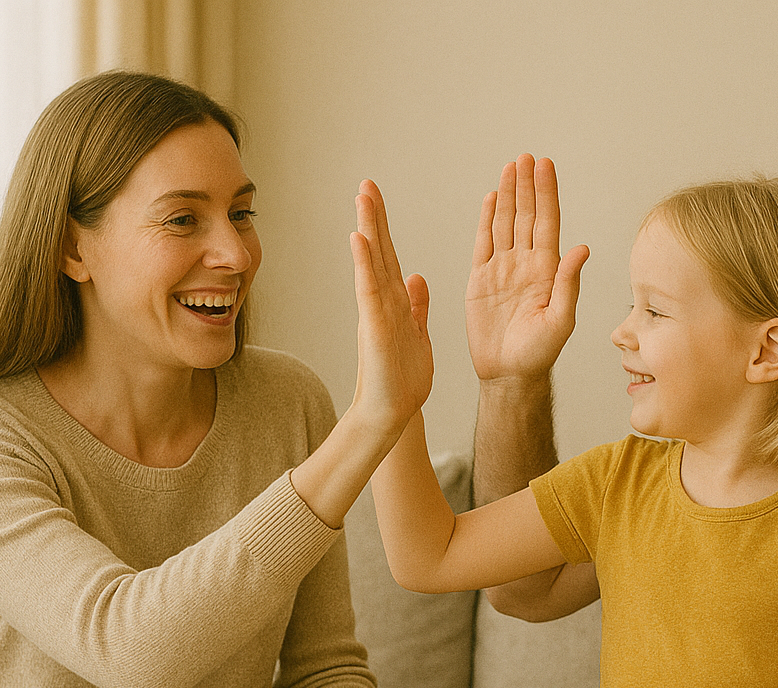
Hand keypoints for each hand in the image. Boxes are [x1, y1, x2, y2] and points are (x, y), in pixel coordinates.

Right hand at [350, 180, 433, 438]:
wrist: (392, 413)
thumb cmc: (403, 380)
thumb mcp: (417, 334)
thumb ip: (416, 306)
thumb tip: (417, 277)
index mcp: (396, 302)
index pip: (390, 257)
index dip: (384, 228)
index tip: (378, 198)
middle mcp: (383, 301)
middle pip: (378, 252)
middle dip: (373, 217)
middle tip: (366, 183)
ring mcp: (376, 312)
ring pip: (371, 263)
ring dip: (368, 229)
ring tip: (363, 196)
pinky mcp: (374, 327)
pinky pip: (369, 290)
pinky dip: (365, 265)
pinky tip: (360, 239)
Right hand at [465, 154, 588, 385]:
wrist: (509, 374)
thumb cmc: (539, 353)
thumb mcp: (561, 319)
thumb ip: (569, 283)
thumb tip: (582, 249)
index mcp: (547, 270)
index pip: (547, 222)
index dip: (546, 193)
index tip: (546, 166)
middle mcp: (526, 264)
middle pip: (526, 215)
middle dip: (527, 185)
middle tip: (527, 157)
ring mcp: (503, 269)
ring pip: (505, 223)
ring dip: (507, 195)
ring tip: (510, 167)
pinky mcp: (480, 279)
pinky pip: (483, 242)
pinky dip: (486, 219)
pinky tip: (490, 198)